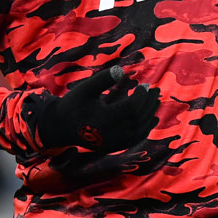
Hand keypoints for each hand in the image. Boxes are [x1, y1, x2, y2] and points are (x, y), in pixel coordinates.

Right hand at [35, 66, 159, 152]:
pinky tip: (152, 119)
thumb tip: (122, 70)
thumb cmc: (73, 104)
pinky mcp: (113, 147)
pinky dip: (145, 129)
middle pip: (138, 120)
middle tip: (155, 91)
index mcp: (103, 119)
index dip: (141, 96)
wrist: (60, 127)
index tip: (144, 85)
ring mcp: (112, 143)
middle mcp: (109, 134)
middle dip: (149, 104)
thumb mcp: (85, 88)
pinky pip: (134, 139)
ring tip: (156, 101)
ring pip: (139, 131)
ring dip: (150, 116)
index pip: (131, 108)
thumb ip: (103, 79)